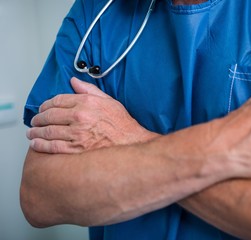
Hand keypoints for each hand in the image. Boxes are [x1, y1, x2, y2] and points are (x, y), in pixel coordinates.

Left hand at [27, 77, 157, 152]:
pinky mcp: (76, 149)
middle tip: (35, 120)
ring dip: (36, 131)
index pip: (58, 100)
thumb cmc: (122, 124)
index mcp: (86, 103)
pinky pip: (52, 146)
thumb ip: (90, 90)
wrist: (131, 143)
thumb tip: (74, 81)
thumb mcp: (109, 101)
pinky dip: (41, 144)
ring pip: (48, 131)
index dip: (46, 104)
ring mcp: (77, 134)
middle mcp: (80, 116)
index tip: (43, 108)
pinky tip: (36, 143)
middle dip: (38, 118)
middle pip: (50, 115)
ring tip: (32, 132)